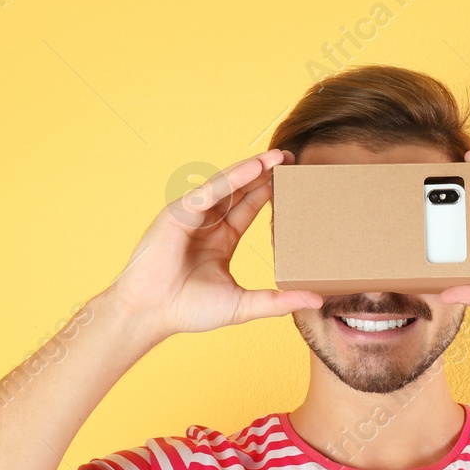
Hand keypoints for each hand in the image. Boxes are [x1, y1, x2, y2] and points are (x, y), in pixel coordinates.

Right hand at [111, 149, 321, 336]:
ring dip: (253, 169)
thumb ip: (279, 301)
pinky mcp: (179, 213)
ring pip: (227, 185)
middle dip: (265, 173)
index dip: (270, 192)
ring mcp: (192, 215)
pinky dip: (232, 179)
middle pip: (241, 190)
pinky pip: (210, 191)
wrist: (152, 313)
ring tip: (279, 157)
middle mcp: (207, 223)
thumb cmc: (189, 310)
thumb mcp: (243, 304)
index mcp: (221, 239)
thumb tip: (318, 300)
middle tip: (292, 158)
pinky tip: (254, 169)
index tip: (294, 180)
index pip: (249, 207)